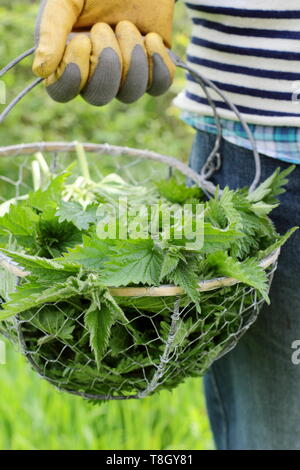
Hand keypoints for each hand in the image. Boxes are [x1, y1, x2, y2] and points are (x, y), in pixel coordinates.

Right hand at [33, 0, 175, 104]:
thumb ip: (51, 29)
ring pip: (130, 93)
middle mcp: (95, 75)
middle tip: (104, 27)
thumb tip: (41, 71)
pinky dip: (157, 62)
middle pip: (99, 97)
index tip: (81, 41)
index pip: (63, 92)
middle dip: (106, 62)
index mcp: (67, 59)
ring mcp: (125, 75)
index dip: (72, 77)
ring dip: (132, 57)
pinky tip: (150, 37)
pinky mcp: (152, 69)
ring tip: (128, 25)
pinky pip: (158, 85)